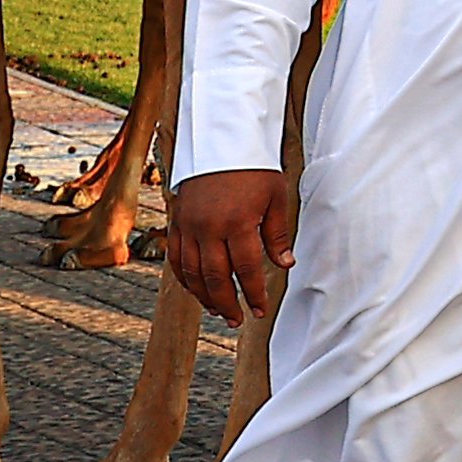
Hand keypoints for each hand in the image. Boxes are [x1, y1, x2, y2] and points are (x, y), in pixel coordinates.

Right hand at [166, 167, 294, 322]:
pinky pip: (175, 258)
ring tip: (219, 311)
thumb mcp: (275, 197)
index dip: (253, 293)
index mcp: (238, 222)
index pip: (246, 269)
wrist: (220, 141)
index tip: (259, 309)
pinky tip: (196, 291)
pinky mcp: (176, 221)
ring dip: (205, 296)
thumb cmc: (254, 169)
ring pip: (192, 272)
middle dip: (228, 303)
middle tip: (238, 320)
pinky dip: (184, 278)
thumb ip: (276, 235)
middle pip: (215, 277)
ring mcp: (189, 225)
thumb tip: (286, 265)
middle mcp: (209, 227)